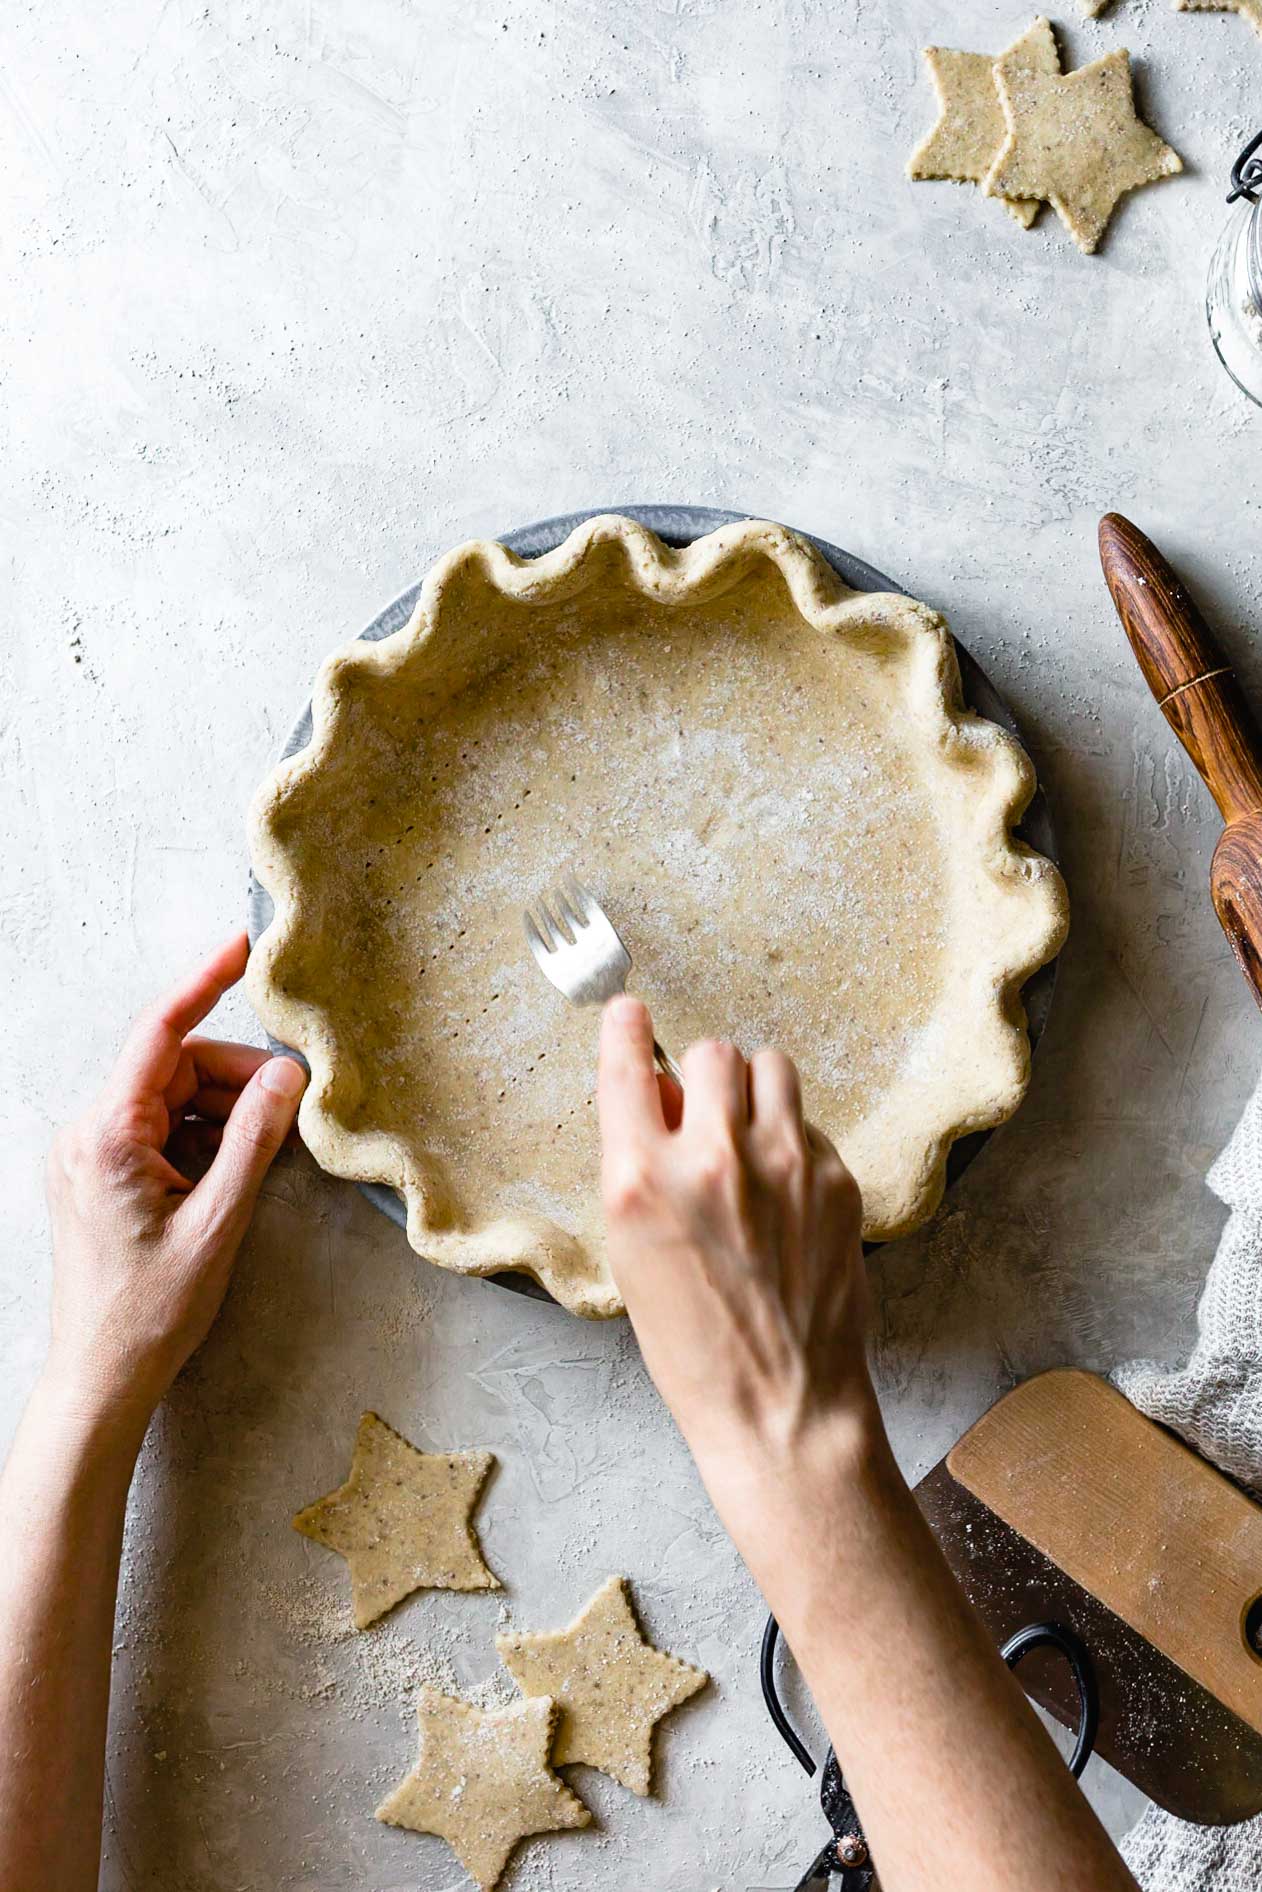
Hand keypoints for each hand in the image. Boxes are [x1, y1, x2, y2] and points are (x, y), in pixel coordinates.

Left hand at [43, 934, 306, 1440]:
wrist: (103, 1377)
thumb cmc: (152, 1311)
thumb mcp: (218, 1221)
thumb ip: (253, 1138)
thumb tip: (286, 1075)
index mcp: (107, 1135)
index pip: (160, 1033)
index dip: (204, 982)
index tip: (242, 947)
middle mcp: (89, 1133)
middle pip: (174, 1067)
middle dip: (237, 1077)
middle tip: (295, 1104)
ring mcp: (92, 1154)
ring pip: (173, 1097)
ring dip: (225, 1111)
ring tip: (269, 1151)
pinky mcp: (103, 1174)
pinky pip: (162, 1129)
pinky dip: (205, 1137)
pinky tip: (237, 1168)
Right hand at [597, 996, 874, 1483]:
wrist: (781, 1404)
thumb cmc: (694, 1345)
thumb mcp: (631, 1254)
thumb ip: (641, 1166)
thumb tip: (663, 1098)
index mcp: (641, 1179)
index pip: (628, 1064)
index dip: (627, 1029)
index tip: (629, 1015)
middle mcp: (712, 1159)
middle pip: (713, 1052)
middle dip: (705, 1075)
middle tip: (704, 1111)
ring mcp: (782, 1165)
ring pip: (771, 1067)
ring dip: (754, 1092)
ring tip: (750, 1139)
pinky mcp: (834, 1180)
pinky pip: (809, 1123)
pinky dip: (793, 1142)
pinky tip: (785, 1194)